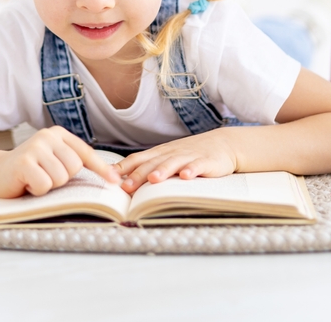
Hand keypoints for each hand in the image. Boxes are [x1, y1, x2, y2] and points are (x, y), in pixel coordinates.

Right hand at [0, 126, 120, 197]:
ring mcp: (35, 148)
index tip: (115, 182)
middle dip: (62, 179)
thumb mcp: (53, 160)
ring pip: (60, 178)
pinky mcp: (23, 162)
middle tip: (45, 177)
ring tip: (35, 179)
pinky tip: (26, 183)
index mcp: (58, 134)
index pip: (85, 152)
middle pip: (74, 167)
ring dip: (48, 186)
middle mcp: (47, 136)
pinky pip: (44, 185)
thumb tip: (110, 176)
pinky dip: (36, 190)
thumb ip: (74, 162)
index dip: (101, 168)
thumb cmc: (30, 170)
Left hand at [115, 129, 236, 192]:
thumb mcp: (168, 158)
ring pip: (173, 163)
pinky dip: (192, 170)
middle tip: (126, 186)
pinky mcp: (206, 161)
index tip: (108, 177)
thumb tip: (124, 183)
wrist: (223, 144)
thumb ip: (150, 167)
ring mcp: (189, 156)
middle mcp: (172, 153)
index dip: (123, 168)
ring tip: (153, 179)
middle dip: (138, 175)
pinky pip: (198, 165)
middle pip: (152, 163)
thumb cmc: (190, 154)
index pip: (137, 159)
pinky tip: (186, 176)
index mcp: (160, 153)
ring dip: (163, 171)